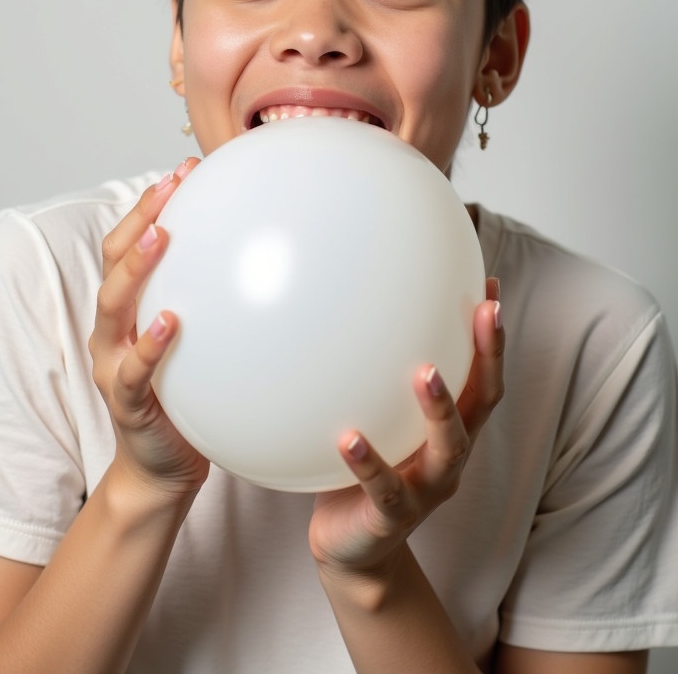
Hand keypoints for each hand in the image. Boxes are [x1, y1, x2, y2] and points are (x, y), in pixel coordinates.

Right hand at [88, 158, 209, 497]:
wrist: (161, 470)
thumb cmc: (184, 399)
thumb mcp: (199, 344)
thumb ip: (213, 305)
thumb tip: (267, 260)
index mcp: (127, 312)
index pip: (128, 245)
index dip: (149, 205)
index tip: (184, 170)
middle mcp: (112, 330)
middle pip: (113, 262)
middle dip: (140, 219)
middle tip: (171, 185)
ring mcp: (114, 364)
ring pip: (112, 306)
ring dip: (136, 268)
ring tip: (163, 236)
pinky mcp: (126, 402)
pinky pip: (134, 370)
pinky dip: (149, 343)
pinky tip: (170, 321)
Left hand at [309, 277, 503, 575]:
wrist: (353, 548)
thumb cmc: (369, 469)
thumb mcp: (382, 418)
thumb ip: (383, 379)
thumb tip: (366, 310)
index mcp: (452, 432)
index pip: (484, 380)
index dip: (492, 338)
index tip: (491, 290)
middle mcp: (449, 459)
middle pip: (480, 407)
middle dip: (487, 358)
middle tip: (482, 313)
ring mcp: (424, 490)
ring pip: (445, 451)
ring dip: (439, 410)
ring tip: (424, 372)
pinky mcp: (389, 517)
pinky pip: (382, 489)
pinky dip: (368, 463)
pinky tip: (347, 437)